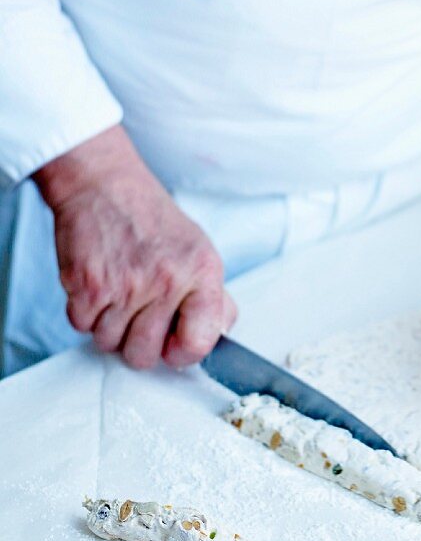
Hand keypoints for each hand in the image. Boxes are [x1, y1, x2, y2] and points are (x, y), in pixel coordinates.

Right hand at [34, 126, 236, 368]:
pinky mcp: (89, 287)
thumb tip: (219, 332)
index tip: (173, 344)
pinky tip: (99, 283)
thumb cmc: (150, 218)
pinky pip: (81, 327)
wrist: (106, 185)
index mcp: (201, 272)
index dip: (182, 351)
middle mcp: (167, 280)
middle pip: (144, 356)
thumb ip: (211, 295)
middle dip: (136, 341)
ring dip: (108, 325)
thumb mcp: (198, 249)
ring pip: (109, 344)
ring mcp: (126, 286)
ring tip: (118, 291)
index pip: (201, 342)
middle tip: (137, 311)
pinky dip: (85, 311)